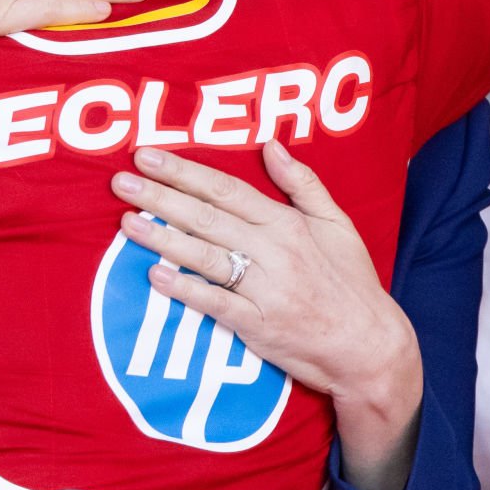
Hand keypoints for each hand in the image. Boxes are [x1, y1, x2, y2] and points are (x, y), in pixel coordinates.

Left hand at [111, 141, 422, 489]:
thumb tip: (271, 144)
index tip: (149, 156)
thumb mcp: (337, 223)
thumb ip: (303, 183)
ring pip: (205, 256)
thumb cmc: (351, 282)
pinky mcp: (257, 325)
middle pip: (208, 217)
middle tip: (120, 181)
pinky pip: (215, 304)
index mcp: (289, 223)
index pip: (227, 189)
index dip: (185, 172)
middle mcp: (274, 251)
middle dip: (160, 196)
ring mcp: (265, 289)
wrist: (368, 345)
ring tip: (125, 222)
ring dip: (162, 238)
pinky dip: (185, 289)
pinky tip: (155, 276)